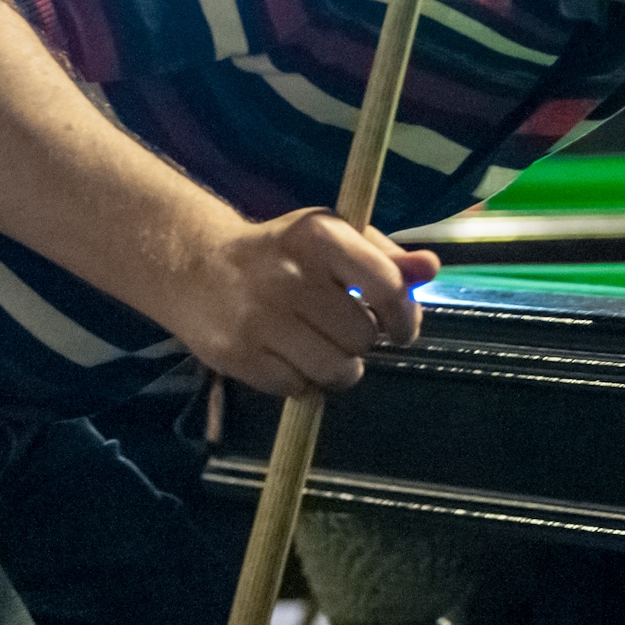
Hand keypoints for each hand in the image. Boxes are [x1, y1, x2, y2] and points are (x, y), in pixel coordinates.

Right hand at [170, 208, 441, 395]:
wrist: (194, 266)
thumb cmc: (281, 252)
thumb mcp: (332, 239)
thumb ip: (385, 257)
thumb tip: (431, 269)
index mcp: (321, 237)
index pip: (386, 286)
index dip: (404, 315)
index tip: (402, 329)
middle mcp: (290, 275)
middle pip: (363, 337)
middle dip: (363, 341)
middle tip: (343, 331)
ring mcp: (260, 317)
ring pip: (336, 370)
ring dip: (338, 368)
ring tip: (321, 348)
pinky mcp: (236, 354)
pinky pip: (296, 388)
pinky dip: (301, 381)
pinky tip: (287, 356)